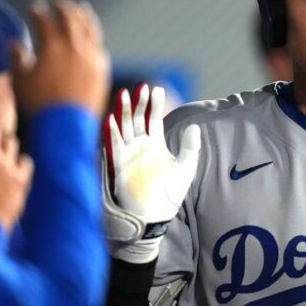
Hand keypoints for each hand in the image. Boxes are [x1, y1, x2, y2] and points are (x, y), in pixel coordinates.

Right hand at [11, 0, 109, 116]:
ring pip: (90, 30)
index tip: (35, 7)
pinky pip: (99, 47)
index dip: (39, 12)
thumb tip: (16, 44)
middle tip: (60, 1)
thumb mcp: (20, 81)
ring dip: (84, 17)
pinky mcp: (102, 69)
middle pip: (71, 19)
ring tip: (82, 10)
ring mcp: (91, 57)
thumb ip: (16, 59)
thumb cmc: (39, 104)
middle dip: (64, 8)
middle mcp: (75, 47)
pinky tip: (92, 37)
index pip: (45, 21)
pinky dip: (94, 37)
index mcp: (52, 47)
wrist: (67, 125)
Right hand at [103, 83, 200, 262]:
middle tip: (141, 87)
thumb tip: (195, 125)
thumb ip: (191, 147)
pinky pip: (114, 146)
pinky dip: (111, 133)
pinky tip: (110, 119)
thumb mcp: (186, 168)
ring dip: (123, 112)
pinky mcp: (119, 166)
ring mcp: (128, 155)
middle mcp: (140, 147)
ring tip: (125, 94)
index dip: (153, 104)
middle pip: (137, 119)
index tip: (156, 88)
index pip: (153, 119)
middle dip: (138, 103)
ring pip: (124, 128)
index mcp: (155, 145)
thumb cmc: (170, 195)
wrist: (154, 218)